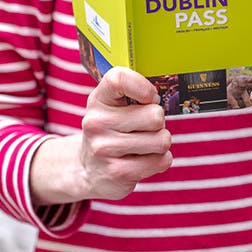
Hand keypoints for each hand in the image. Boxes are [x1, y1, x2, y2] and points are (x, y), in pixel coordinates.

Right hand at [75, 67, 172, 200]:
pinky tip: (142, 160)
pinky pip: (162, 161)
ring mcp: (105, 148)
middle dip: (159, 124)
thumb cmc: (113, 131)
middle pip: (155, 115)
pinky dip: (160, 160)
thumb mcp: (114, 107)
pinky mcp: (118, 172)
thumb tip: (159, 98)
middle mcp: (96, 122)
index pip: (119, 79)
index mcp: (99, 100)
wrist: (88, 169)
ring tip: (143, 146)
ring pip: (162, 140)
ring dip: (160, 143)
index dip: (143, 87)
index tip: (149, 98)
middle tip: (144, 129)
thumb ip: (135, 94)